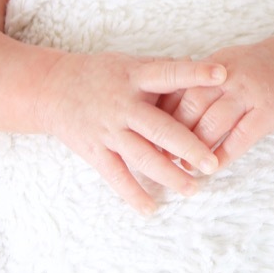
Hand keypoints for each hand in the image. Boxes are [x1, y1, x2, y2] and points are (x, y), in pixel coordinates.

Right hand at [34, 51, 228, 214]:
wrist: (52, 89)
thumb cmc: (102, 74)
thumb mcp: (131, 63)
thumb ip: (165, 70)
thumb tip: (205, 71)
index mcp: (136, 77)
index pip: (169, 74)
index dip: (194, 74)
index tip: (222, 75)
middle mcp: (123, 105)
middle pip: (160, 128)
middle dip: (188, 147)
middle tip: (212, 163)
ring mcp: (108, 130)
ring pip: (142, 157)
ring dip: (168, 175)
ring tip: (193, 189)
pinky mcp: (94, 150)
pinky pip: (116, 176)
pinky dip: (133, 194)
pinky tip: (152, 209)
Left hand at [168, 34, 273, 170]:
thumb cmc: (264, 69)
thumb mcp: (229, 66)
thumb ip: (202, 84)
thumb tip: (167, 108)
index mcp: (214, 66)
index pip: (179, 89)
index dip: (162, 114)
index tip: (148, 133)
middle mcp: (229, 77)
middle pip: (191, 106)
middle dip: (173, 134)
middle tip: (159, 156)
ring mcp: (250, 93)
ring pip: (213, 123)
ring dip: (195, 148)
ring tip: (184, 166)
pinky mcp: (269, 112)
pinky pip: (240, 138)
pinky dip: (224, 155)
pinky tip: (213, 168)